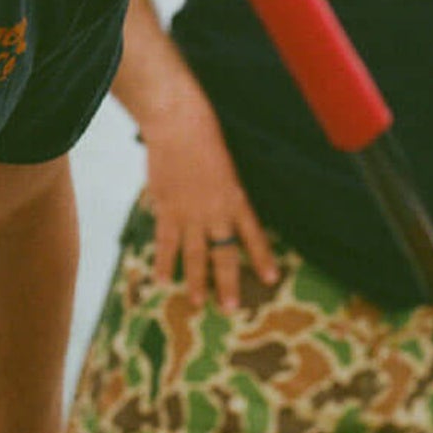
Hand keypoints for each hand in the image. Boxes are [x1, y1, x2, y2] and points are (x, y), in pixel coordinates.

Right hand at [139, 87, 275, 311]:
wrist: (178, 125)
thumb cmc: (203, 135)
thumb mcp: (225, 163)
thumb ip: (224, 189)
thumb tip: (224, 207)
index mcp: (236, 197)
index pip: (253, 234)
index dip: (262, 257)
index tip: (271, 278)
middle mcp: (216, 212)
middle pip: (224, 255)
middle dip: (228, 283)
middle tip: (230, 307)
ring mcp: (191, 214)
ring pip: (195, 256)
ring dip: (197, 281)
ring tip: (198, 302)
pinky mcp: (167, 209)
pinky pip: (166, 243)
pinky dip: (164, 262)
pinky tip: (162, 279)